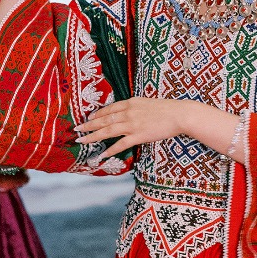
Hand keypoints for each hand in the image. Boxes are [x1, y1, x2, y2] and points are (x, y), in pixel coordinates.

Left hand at [75, 96, 194, 158]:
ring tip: (82, 141)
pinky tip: (101, 154)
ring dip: (93, 136)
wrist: (179, 114)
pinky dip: (110, 150)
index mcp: (130, 102)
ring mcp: (132, 124)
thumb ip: (136, 108)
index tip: (89, 118)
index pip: (109, 108)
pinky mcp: (138, 136)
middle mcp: (128, 112)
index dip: (97, 114)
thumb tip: (127, 113)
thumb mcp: (147, 103)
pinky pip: (120, 144)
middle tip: (77, 129)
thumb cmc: (167, 109)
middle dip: (89, 125)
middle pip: (103, 119)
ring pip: (107, 131)